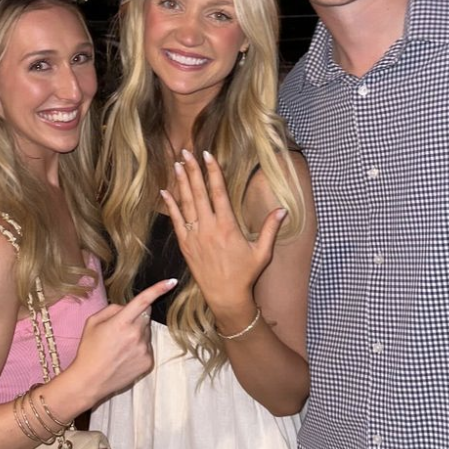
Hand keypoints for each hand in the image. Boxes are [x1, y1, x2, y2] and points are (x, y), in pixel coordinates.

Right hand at [72, 277, 176, 401]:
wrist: (90, 380)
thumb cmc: (89, 350)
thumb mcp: (92, 323)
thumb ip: (111, 309)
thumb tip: (126, 306)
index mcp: (121, 322)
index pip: (143, 301)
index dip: (159, 289)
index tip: (172, 281)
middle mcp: (136, 334)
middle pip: (145, 315)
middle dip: (136, 317)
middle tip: (119, 330)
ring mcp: (144, 349)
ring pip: (146, 331)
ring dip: (137, 333)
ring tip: (120, 346)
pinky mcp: (148, 361)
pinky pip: (147, 346)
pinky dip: (139, 347)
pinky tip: (125, 356)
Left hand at [160, 150, 285, 318]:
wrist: (225, 297)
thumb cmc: (246, 274)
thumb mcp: (262, 252)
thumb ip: (271, 229)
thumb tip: (283, 209)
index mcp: (228, 227)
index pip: (219, 192)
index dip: (213, 172)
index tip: (208, 155)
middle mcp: (209, 228)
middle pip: (199, 193)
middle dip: (193, 170)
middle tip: (187, 151)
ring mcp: (195, 236)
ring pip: (186, 204)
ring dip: (181, 183)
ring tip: (177, 164)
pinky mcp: (186, 245)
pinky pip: (176, 221)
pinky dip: (171, 205)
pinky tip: (165, 191)